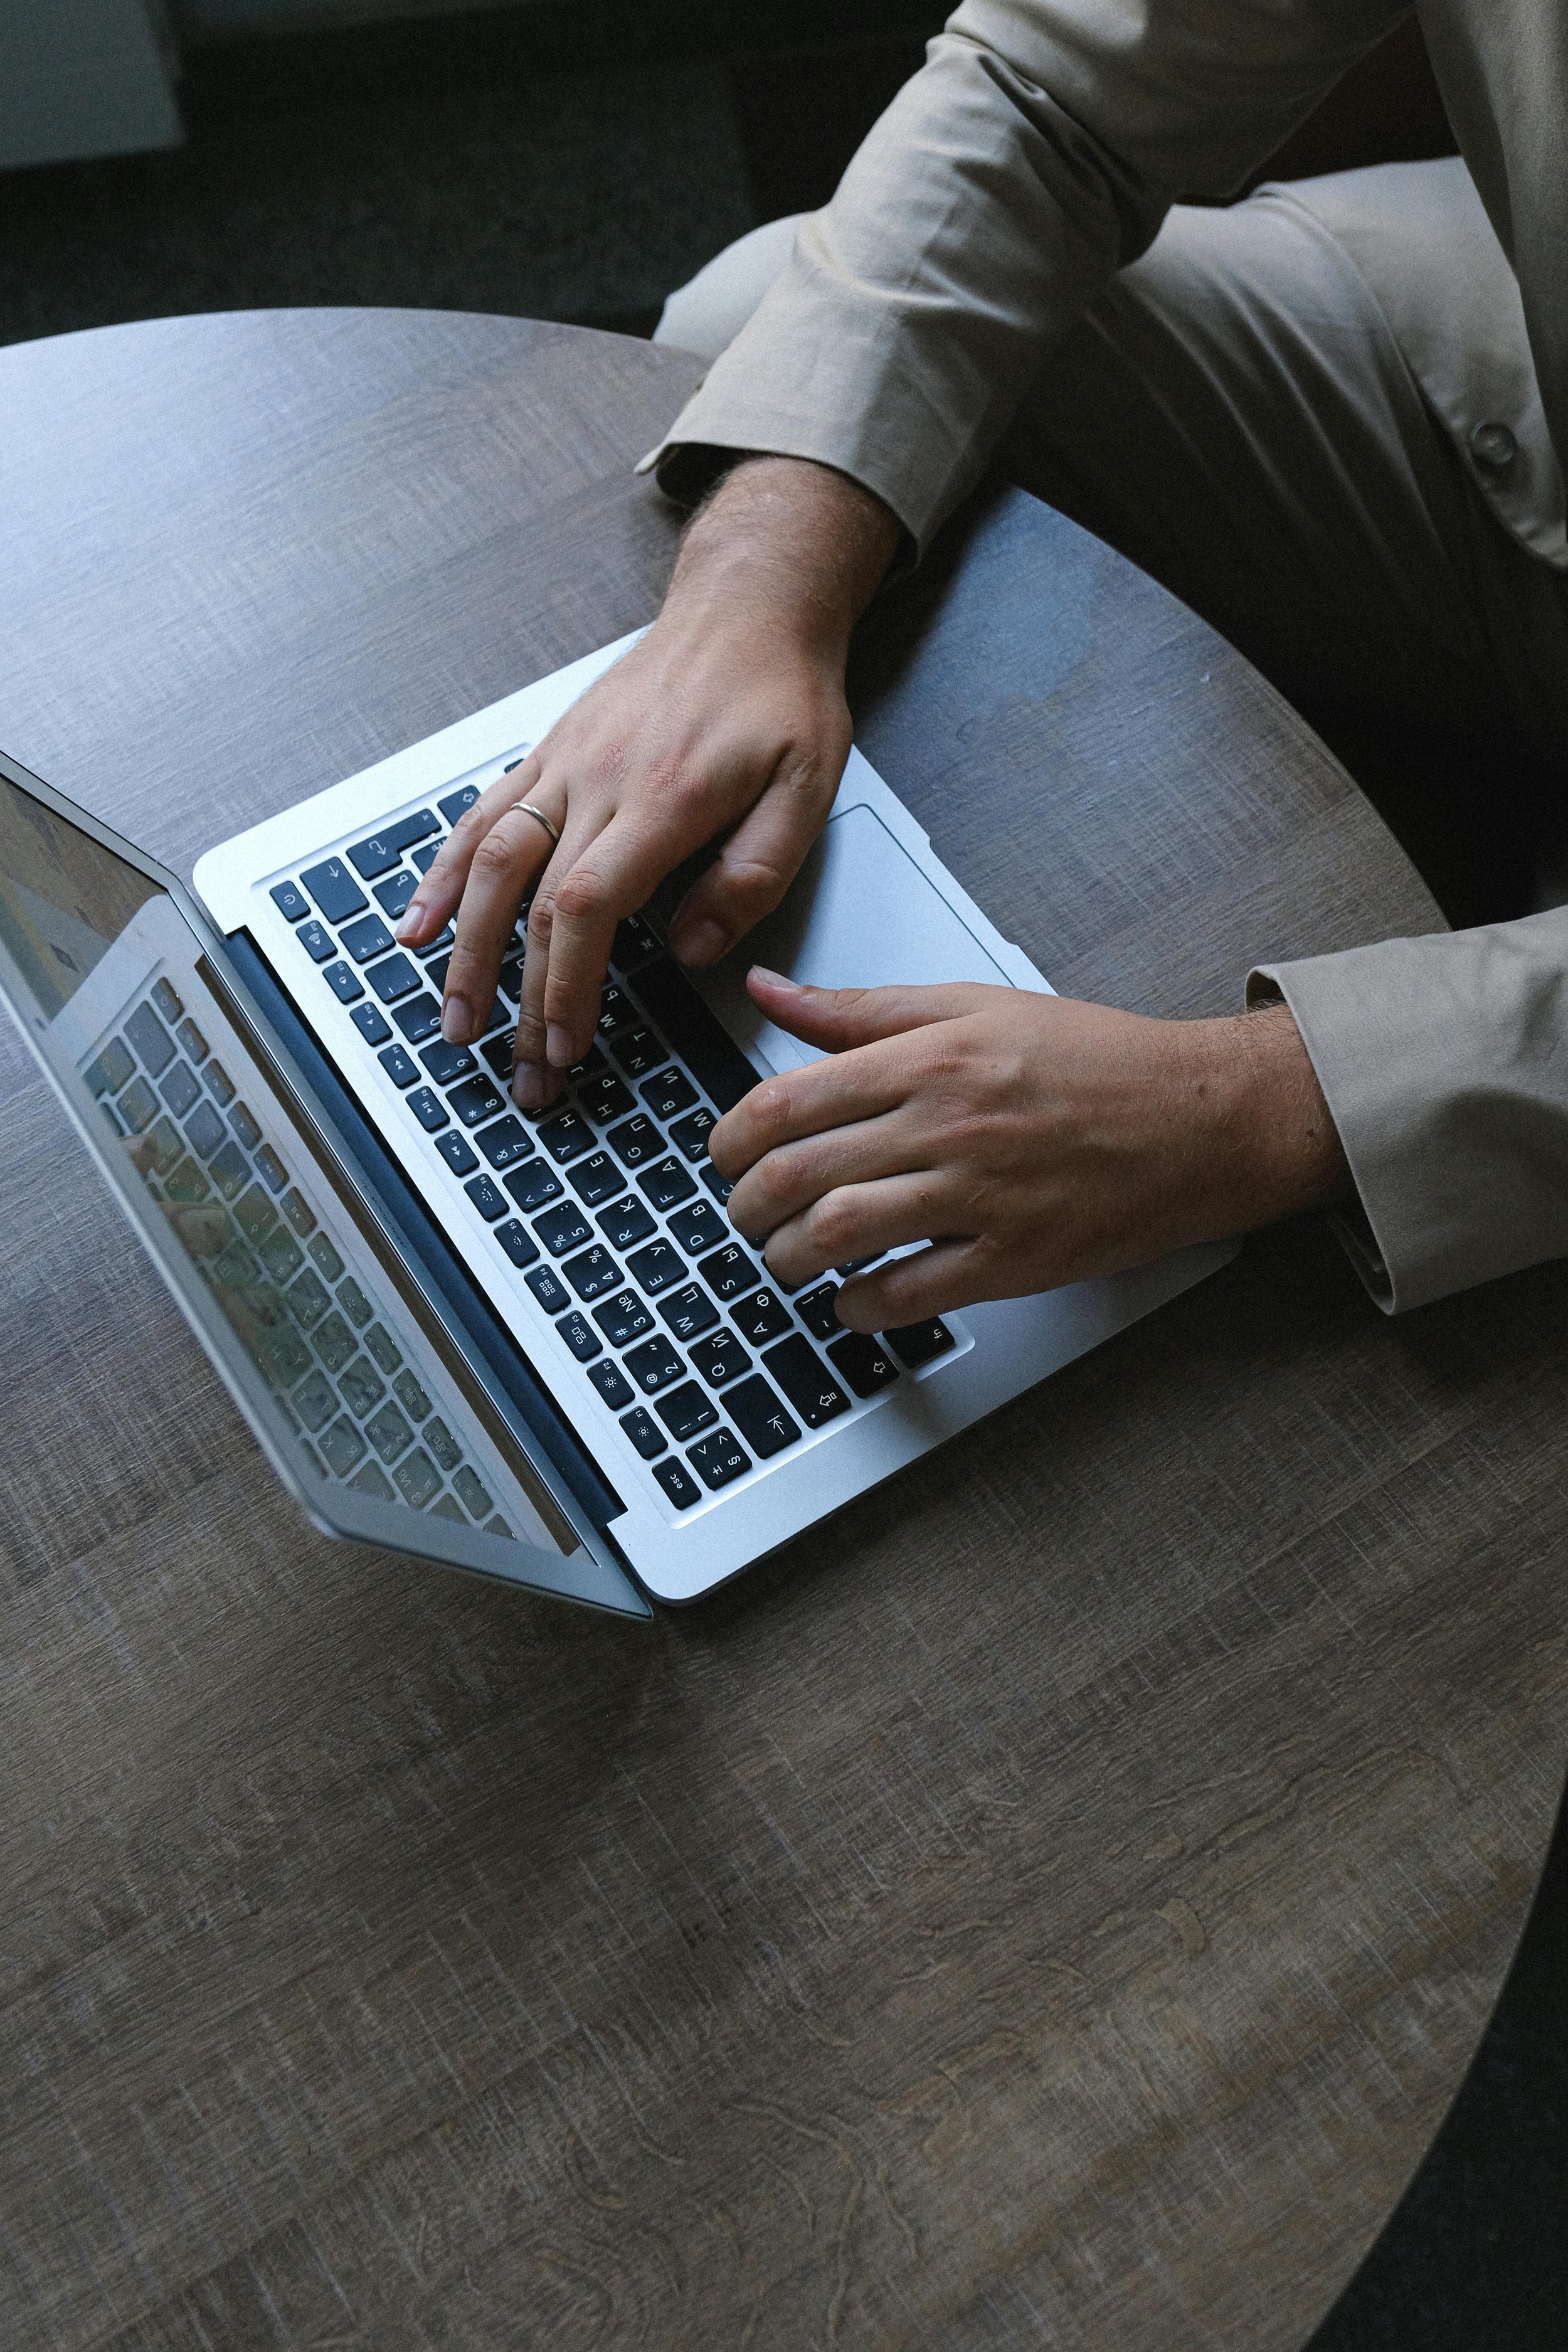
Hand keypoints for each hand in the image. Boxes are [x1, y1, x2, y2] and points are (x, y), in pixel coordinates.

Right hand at [393, 456, 898, 1106]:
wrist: (748, 608)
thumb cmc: (780, 699)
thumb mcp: (807, 791)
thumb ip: (753, 876)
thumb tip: (692, 950)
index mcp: (664, 799)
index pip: (587, 906)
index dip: (565, 983)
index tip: (564, 1043)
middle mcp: (599, 781)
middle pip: (532, 903)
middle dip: (517, 998)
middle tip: (518, 1070)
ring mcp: (563, 765)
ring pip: (490, 862)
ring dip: (464, 949)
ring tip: (453, 1018)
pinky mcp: (548, 754)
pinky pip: (481, 816)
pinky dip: (442, 873)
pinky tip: (419, 923)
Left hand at [710, 971, 1349, 1327]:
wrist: (1199, 1118)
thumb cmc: (1095, 1061)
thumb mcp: (974, 1006)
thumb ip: (862, 1009)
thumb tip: (769, 993)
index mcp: (932, 1056)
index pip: (788, 1100)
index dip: (732, 1140)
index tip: (727, 1157)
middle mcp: (949, 1122)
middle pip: (799, 1172)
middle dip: (747, 1207)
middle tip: (745, 1217)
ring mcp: (982, 1194)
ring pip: (840, 1234)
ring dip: (790, 1259)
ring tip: (788, 1260)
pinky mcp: (1015, 1256)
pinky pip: (910, 1294)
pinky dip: (861, 1307)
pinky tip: (852, 1300)